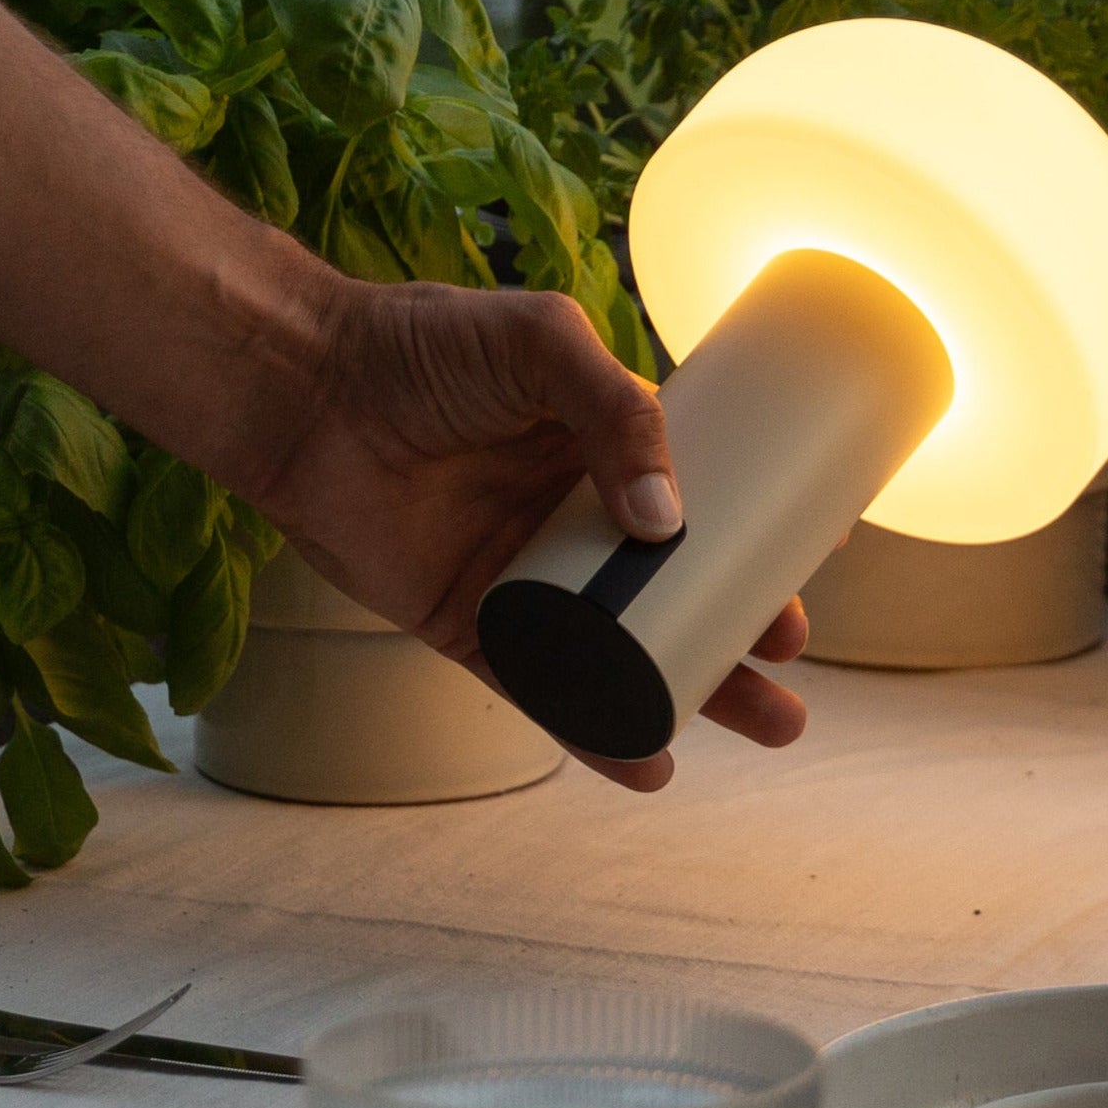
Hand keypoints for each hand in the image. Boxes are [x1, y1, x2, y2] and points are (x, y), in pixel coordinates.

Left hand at [242, 276, 807, 790]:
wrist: (302, 386)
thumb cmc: (420, 345)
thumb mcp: (540, 345)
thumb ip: (615, 411)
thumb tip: (666, 520)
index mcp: (596, 450)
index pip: (696, 508)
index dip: (752, 544)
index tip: (804, 577)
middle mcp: (568, 522)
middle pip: (673, 594)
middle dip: (740, 636)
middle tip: (787, 669)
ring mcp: (521, 579)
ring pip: (621, 652)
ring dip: (689, 693)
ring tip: (764, 724)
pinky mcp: (464, 625)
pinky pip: (539, 690)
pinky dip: (594, 731)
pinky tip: (648, 763)